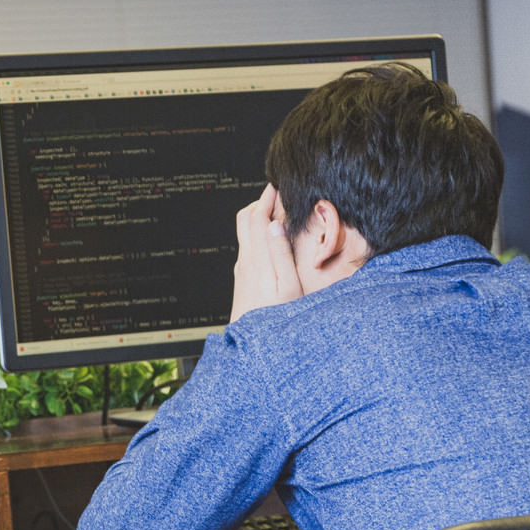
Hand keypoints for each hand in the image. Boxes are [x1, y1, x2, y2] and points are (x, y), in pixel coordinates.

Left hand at [229, 184, 302, 321]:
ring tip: (277, 211)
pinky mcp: (242, 278)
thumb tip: (275, 225)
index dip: (267, 198)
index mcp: (257, 257)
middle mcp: (245, 260)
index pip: (257, 216)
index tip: (277, 185)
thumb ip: (281, 253)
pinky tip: (271, 239)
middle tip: (277, 195)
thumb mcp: (287, 285)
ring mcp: (242, 269)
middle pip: (245, 218)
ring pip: (245, 232)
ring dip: (259, 217)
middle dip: (260, 202)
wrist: (251, 344)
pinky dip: (258, 233)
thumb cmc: (275, 318)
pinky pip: (248, 246)